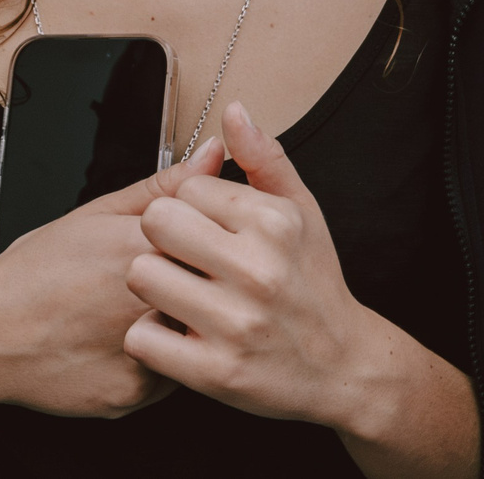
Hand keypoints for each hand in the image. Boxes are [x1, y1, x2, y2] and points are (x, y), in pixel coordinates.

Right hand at [0, 143, 227, 417]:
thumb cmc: (34, 273)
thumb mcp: (98, 213)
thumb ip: (165, 186)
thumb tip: (213, 153)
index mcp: (146, 247)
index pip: (217, 238)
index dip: (206, 243)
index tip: (185, 248)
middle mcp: (151, 300)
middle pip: (212, 288)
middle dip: (197, 284)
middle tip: (155, 286)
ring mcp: (144, 351)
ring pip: (197, 334)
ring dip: (181, 324)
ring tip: (131, 317)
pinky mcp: (135, 392)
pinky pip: (170, 376)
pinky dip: (156, 362)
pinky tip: (121, 346)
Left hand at [125, 102, 430, 441]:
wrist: (342, 365)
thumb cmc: (314, 284)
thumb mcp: (303, 212)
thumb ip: (264, 159)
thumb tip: (233, 111)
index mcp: (273, 222)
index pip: (187, 187)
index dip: (191, 207)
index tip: (210, 230)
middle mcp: (257, 268)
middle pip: (155, 223)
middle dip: (163, 240)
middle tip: (185, 260)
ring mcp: (235, 322)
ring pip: (141, 276)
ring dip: (152, 288)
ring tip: (180, 296)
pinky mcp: (213, 371)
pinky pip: (141, 336)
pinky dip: (151, 337)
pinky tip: (178, 333)